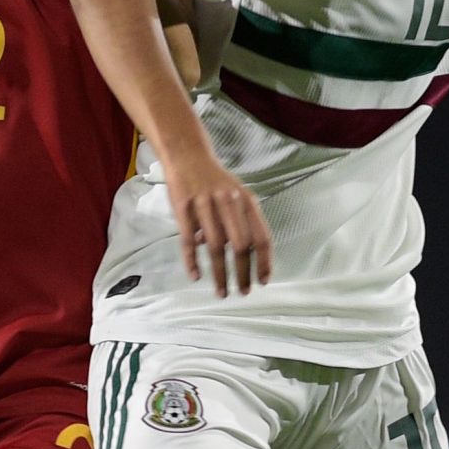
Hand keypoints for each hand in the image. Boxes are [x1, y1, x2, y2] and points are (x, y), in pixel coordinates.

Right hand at [162, 146, 272, 296]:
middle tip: (242, 292)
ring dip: (220, 274)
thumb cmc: (216, 181)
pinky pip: (188, 240)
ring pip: (216, 247)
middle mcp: (229, 203)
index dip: (265, 261)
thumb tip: (246, 256)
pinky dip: (192, 261)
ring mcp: (205, 205)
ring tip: (222, 292)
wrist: (188, 155)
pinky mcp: (183, 208)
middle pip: (241, 246)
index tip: (263, 281)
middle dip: (243, 273)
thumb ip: (244, 223)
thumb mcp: (237, 196)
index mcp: (246, 201)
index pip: (262, 236)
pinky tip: (195, 276)